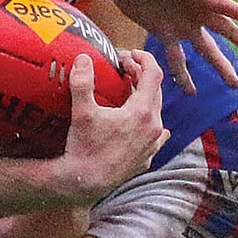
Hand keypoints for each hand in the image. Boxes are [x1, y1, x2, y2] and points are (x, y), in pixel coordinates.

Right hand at [53, 49, 167, 202]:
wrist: (85, 183)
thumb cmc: (84, 148)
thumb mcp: (82, 112)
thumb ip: (82, 82)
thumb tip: (83, 58)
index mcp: (142, 112)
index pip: (153, 74)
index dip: (143, 58)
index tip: (130, 54)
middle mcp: (153, 127)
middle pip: (155, 91)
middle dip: (141, 76)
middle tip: (124, 69)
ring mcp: (152, 144)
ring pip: (156, 112)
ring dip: (144, 98)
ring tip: (128, 92)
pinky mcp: (147, 158)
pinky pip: (155, 135)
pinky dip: (148, 122)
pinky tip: (141, 123)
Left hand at [107, 0, 237, 91]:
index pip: (217, 2)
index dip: (236, 12)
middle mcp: (192, 9)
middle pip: (221, 26)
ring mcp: (181, 24)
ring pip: (205, 49)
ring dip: (220, 66)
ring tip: (234, 84)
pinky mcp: (165, 34)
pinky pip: (176, 59)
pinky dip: (182, 75)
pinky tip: (190, 92)